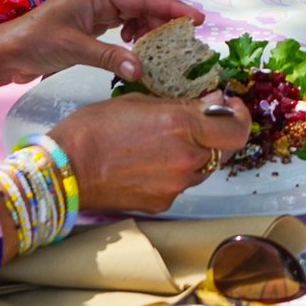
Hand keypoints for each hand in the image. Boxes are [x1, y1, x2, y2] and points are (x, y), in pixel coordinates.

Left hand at [0, 0, 207, 90]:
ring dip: (149, 27)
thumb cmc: (36, 43)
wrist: (8, 52)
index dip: (171, 6)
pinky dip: (134, 34)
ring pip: (134, 13)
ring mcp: (95, 9)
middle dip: (165, 17)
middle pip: (142, 2)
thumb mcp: (74, 49)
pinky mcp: (92, 22)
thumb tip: (142, 69)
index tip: (196, 17)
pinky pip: (122, 23)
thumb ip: (110, 57)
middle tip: (187, 35)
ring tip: (162, 44)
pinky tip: (134, 47)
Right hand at [58, 92, 252, 212]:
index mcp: (182, 126)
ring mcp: (176, 185)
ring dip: (194, 153)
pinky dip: (175, 171)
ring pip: (202, 167)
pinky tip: (149, 161)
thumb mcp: (138, 102)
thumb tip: (210, 102)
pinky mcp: (163, 203)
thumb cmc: (94, 129)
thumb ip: (179, 104)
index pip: (236, 129)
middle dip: (214, 133)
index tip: (230, 107)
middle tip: (197, 121)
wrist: (66, 170)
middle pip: (222, 149)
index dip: (239, 116)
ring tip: (164, 142)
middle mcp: (186, 158)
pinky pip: (181, 183)